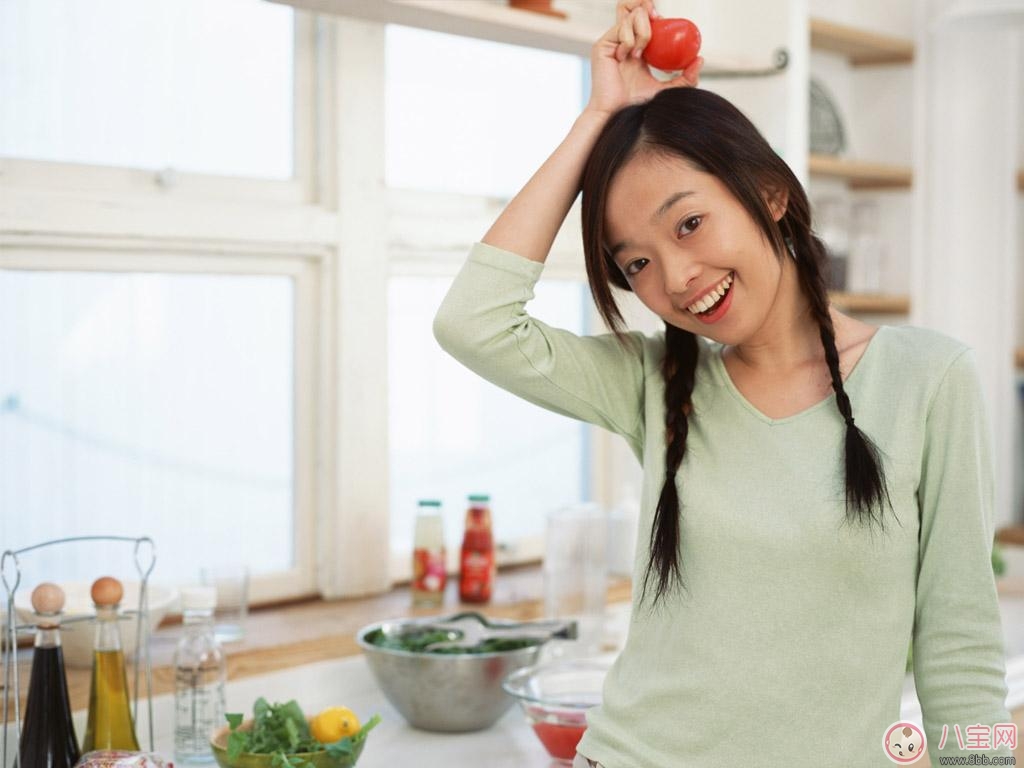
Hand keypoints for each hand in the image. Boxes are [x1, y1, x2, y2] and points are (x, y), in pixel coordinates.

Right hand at [585, 0, 703, 117]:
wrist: (618, 114)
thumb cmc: (637, 106)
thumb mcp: (666, 89)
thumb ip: (685, 78)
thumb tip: (701, 59)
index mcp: (636, 46)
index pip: (644, 18)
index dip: (652, 10)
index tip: (662, 18)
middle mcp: (623, 40)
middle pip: (633, 7)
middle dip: (646, 5)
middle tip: (656, 18)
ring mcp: (612, 42)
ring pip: (631, 14)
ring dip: (643, 31)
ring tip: (640, 54)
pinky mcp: (603, 45)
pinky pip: (622, 28)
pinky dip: (631, 39)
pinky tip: (629, 57)